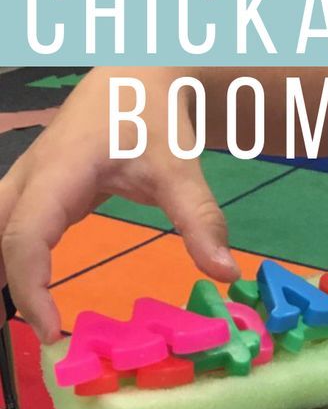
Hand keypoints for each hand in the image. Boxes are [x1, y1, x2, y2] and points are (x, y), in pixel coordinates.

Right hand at [0, 67, 238, 342]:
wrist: (138, 74)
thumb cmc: (153, 114)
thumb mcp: (181, 166)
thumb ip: (200, 220)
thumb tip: (225, 272)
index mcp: (58, 173)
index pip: (26, 236)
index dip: (31, 286)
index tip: (51, 330)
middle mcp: (31, 178)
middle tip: (16, 335)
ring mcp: (29, 183)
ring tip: (9, 322)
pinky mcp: (38, 191)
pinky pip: (8, 227)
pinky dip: (9, 261)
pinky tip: (17, 296)